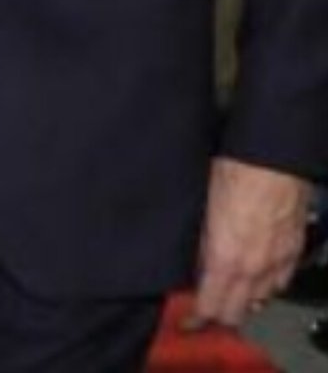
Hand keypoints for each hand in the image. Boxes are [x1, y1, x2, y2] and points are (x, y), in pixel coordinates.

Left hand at [186, 155, 310, 328]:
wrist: (272, 159)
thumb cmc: (229, 174)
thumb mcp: (202, 209)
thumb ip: (200, 244)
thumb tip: (196, 266)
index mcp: (225, 260)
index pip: (211, 305)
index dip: (197, 318)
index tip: (186, 322)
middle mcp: (253, 270)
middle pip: (236, 311)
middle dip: (219, 316)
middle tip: (205, 312)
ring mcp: (277, 263)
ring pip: (260, 299)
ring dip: (244, 301)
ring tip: (228, 295)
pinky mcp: (293, 252)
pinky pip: (279, 283)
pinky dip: (266, 287)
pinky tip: (256, 280)